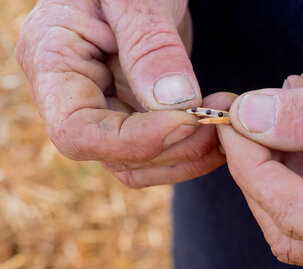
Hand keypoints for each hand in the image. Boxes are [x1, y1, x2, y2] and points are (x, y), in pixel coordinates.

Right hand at [16, 0, 225, 187]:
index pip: (77, 131)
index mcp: (53, 60)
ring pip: (140, 163)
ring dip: (188, 154)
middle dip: (173, 148)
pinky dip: (191, 147)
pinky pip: (158, 150)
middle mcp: (72, 95)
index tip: (189, 122)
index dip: (133, 140)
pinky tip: (218, 128)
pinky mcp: (132, 114)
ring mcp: (103, 108)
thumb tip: (176, 103)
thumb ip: (151, 46)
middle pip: (114, 155)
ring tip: (225, 123)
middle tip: (220, 122)